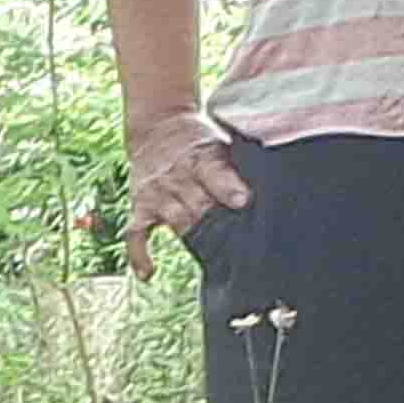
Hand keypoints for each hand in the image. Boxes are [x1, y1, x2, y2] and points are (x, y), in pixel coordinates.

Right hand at [122, 110, 250, 268]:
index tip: (243, 201)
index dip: (229, 189)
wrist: (157, 128)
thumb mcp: (220, 141)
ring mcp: (156, 195)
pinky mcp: (140, 208)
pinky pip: (136, 235)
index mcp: (200, 158)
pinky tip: (149, 274)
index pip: (214, 174)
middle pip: (197, 205)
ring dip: (193, 236)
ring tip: (212, 255)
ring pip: (175, 220)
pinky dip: (139, 255)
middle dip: (216, 221)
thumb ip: (237, 165)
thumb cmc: (198, 140)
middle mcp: (175, 177)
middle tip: (238, 240)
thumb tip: (267, 186)